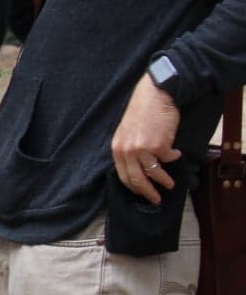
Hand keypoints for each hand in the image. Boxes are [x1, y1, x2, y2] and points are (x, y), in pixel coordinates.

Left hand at [110, 76, 181, 204]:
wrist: (155, 95)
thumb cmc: (142, 111)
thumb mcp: (127, 132)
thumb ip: (129, 149)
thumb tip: (138, 166)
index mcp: (117, 148)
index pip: (123, 176)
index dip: (134, 187)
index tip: (142, 194)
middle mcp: (126, 151)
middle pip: (136, 179)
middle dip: (147, 192)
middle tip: (156, 199)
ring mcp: (142, 149)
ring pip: (153, 173)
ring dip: (163, 180)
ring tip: (170, 184)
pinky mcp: (158, 145)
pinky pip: (168, 158)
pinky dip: (173, 157)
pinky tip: (175, 153)